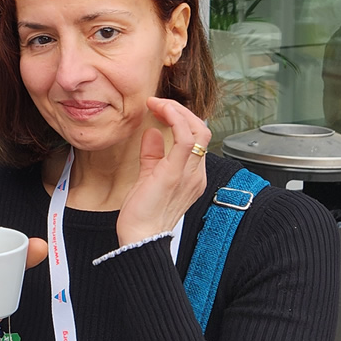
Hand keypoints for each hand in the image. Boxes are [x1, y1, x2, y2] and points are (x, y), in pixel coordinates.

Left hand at [116, 97, 211, 245]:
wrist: (140, 238)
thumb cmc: (142, 213)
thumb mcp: (148, 177)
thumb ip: (153, 155)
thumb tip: (152, 132)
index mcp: (193, 175)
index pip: (196, 138)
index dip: (181, 118)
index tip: (160, 108)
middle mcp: (197, 174)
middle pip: (201, 130)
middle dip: (181, 110)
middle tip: (158, 102)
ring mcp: (189, 174)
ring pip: (197, 131)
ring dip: (177, 111)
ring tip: (157, 103)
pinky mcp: (175, 174)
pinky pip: (185, 140)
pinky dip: (175, 119)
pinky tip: (162, 111)